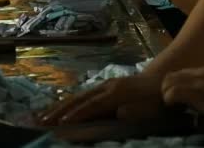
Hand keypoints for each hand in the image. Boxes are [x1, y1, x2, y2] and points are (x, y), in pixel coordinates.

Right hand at [39, 74, 164, 125]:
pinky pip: (82, 95)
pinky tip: (58, 109)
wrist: (162, 79)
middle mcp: (106, 87)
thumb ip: (136, 110)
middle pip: (78, 99)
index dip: (76, 115)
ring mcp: (104, 85)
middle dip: (59, 111)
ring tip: (42, 117)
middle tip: (42, 122)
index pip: (92, 106)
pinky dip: (67, 102)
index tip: (60, 124)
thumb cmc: (157, 100)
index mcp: (116, 93)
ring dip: (59, 107)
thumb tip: (119, 113)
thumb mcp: (151, 108)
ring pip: (77, 96)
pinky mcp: (104, 87)